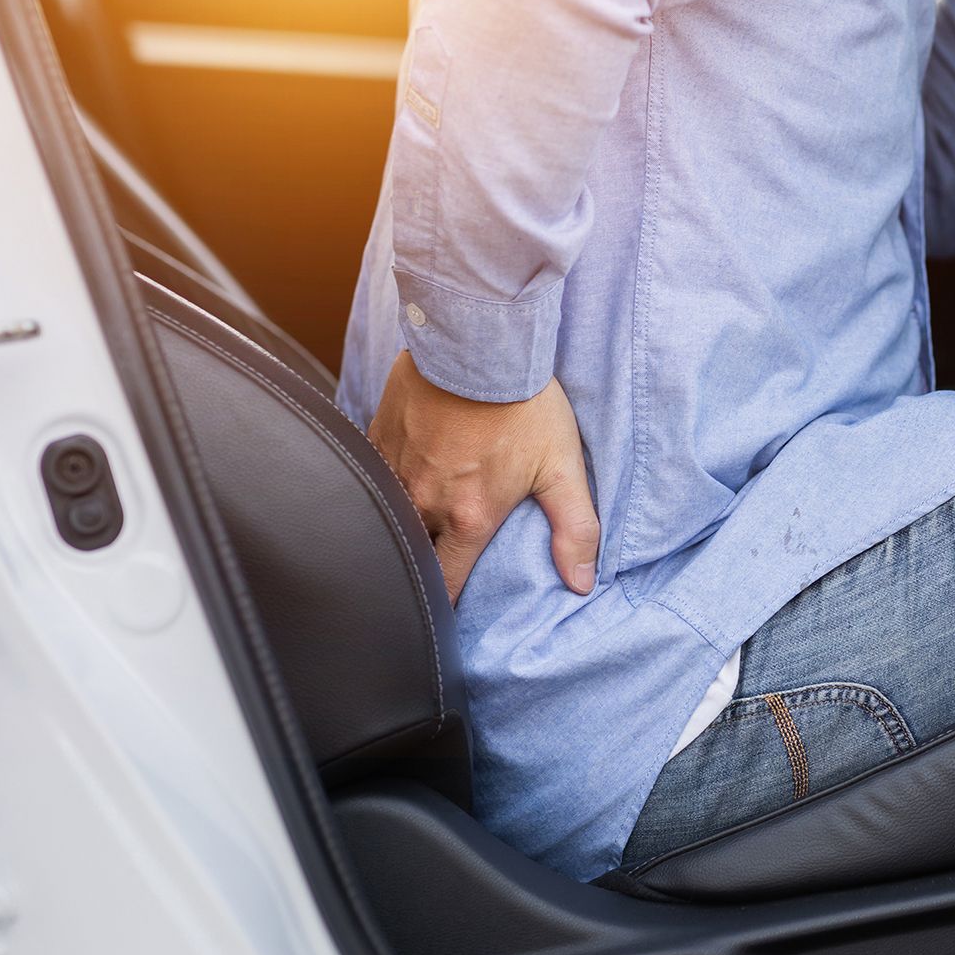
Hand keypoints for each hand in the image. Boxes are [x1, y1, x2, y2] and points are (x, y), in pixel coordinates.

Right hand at [369, 351, 599, 603]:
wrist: (479, 343)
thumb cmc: (525, 405)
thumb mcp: (562, 467)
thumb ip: (575, 529)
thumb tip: (581, 584)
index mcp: (468, 518)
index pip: (447, 585)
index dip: (450, 604)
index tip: (454, 610)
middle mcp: (423, 503)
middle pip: (414, 557)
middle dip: (423, 567)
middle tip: (436, 568)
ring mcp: (394, 472)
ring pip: (389, 520)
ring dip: (404, 528)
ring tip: (418, 529)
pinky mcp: (377, 442)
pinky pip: (374, 481)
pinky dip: (386, 490)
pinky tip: (403, 482)